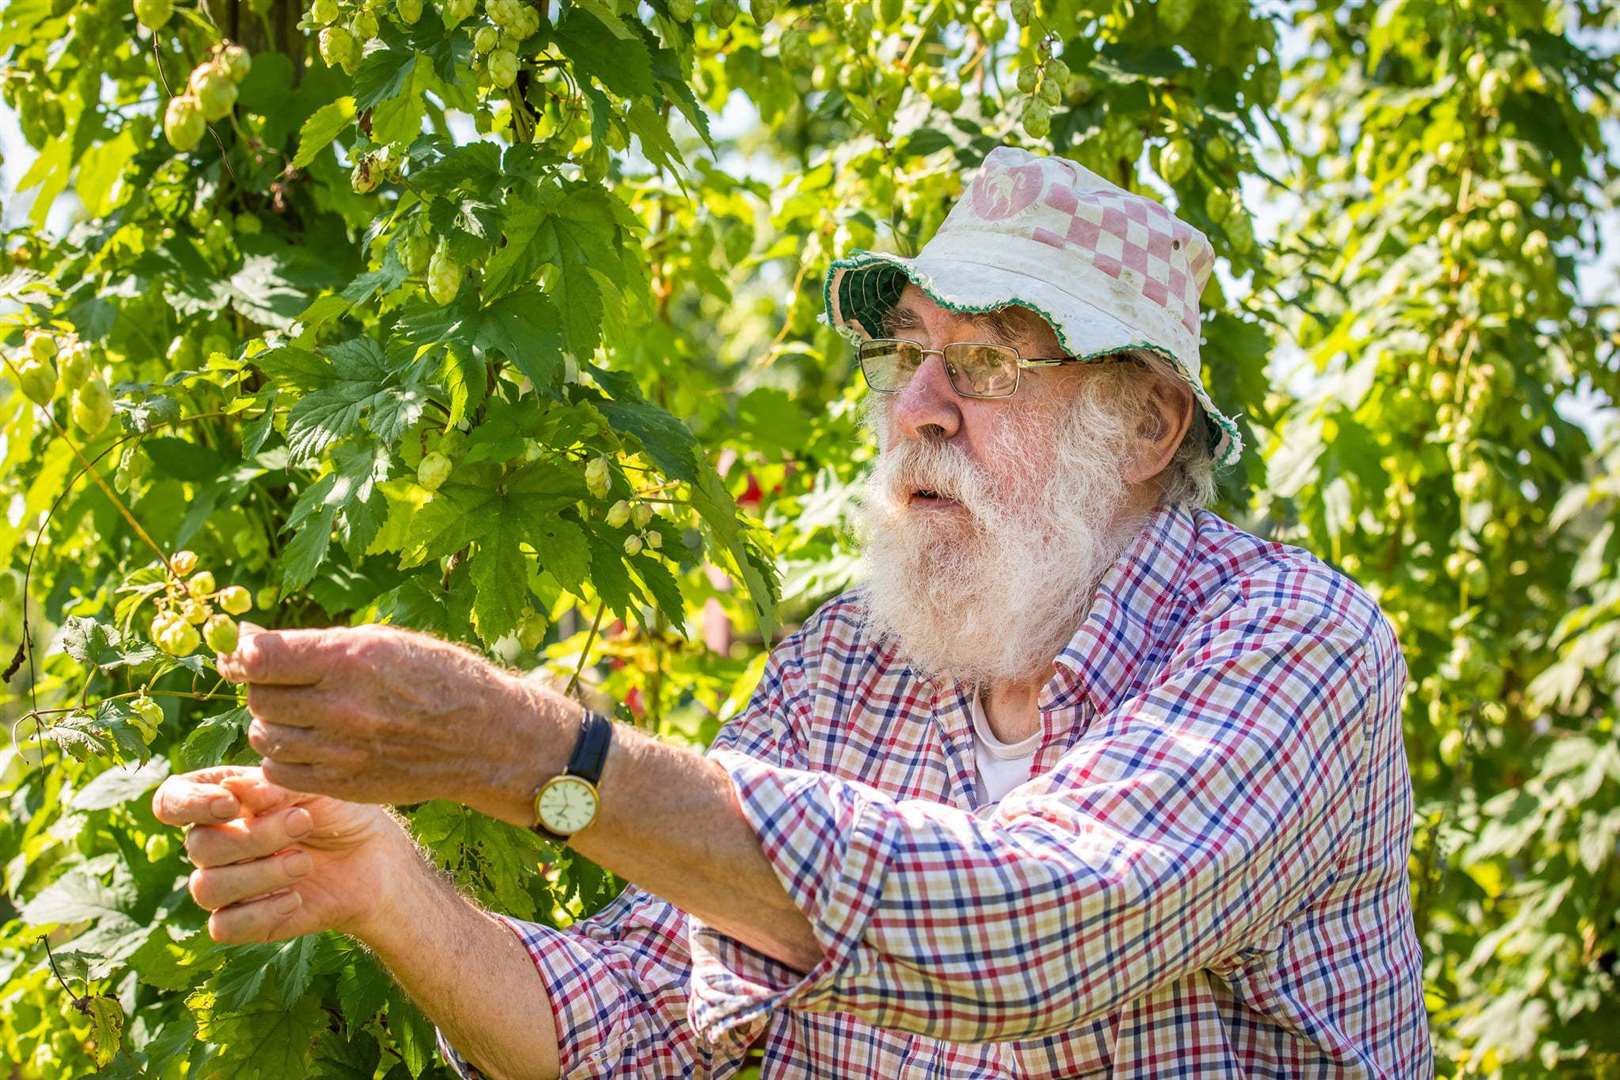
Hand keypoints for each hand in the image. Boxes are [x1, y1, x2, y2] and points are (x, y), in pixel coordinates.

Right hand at [151, 765, 414, 943]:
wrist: (375, 858)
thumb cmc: (342, 813)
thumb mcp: (314, 790)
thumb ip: (272, 788)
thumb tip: (231, 790)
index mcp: (223, 802)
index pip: (172, 800)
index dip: (189, 804)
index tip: (230, 805)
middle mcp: (216, 842)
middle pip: (199, 846)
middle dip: (254, 837)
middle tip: (304, 822)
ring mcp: (226, 883)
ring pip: (205, 888)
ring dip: (259, 874)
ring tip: (304, 861)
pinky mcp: (243, 922)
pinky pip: (223, 927)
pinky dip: (260, 912)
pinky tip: (296, 898)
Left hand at [216, 623, 573, 822]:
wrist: (485, 738)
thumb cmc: (437, 677)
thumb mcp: (383, 643)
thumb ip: (315, 644)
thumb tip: (247, 639)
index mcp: (352, 660)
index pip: (262, 658)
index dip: (247, 654)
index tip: (252, 655)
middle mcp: (343, 706)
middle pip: (260, 698)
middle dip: (265, 687)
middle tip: (289, 683)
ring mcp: (342, 750)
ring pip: (265, 737)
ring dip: (274, 723)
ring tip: (303, 713)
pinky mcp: (344, 783)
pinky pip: (280, 770)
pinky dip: (283, 756)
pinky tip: (310, 743)